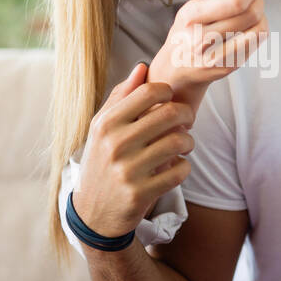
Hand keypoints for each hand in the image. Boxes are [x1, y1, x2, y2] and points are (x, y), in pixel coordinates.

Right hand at [71, 62, 194, 239]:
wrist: (92, 213)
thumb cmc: (101, 161)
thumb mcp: (102, 128)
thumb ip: (122, 96)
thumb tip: (143, 67)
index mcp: (106, 123)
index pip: (150, 91)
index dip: (169, 92)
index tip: (171, 101)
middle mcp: (115, 144)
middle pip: (169, 113)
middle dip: (186, 115)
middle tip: (187, 121)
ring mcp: (128, 170)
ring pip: (179, 142)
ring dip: (189, 142)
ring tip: (184, 144)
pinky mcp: (140, 194)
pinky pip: (180, 171)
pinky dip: (185, 167)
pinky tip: (178, 166)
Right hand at [147, 0, 267, 112]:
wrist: (176, 68)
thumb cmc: (186, 34)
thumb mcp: (193, 6)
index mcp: (191, 17)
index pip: (235, 1)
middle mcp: (200, 39)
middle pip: (250, 13)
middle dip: (257, 1)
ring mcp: (215, 56)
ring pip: (258, 30)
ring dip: (260, 17)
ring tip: (251, 14)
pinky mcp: (227, 68)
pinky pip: (255, 45)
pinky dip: (256, 32)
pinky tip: (248, 29)